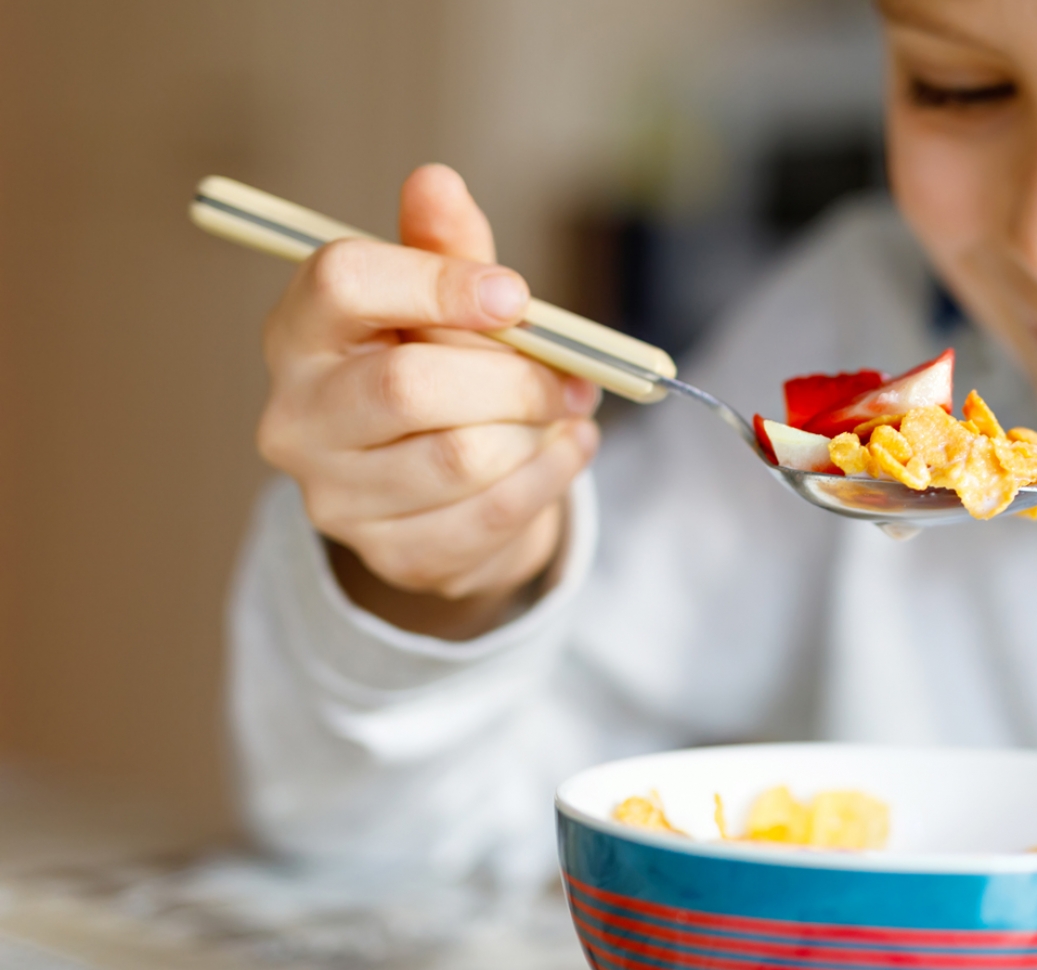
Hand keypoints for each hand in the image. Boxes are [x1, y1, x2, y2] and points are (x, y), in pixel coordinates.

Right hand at [258, 164, 600, 639]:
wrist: (443, 487)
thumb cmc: (439, 365)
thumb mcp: (442, 299)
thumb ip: (444, 246)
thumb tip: (436, 180)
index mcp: (300, 331)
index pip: (343, 283)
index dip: (439, 282)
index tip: (515, 295)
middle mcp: (296, 417)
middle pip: (409, 386)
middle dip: (513, 377)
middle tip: (572, 374)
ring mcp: (335, 495)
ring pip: (461, 457)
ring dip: (537, 430)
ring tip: (567, 409)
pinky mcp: (391, 553)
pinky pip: (492, 514)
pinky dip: (550, 476)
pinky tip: (568, 448)